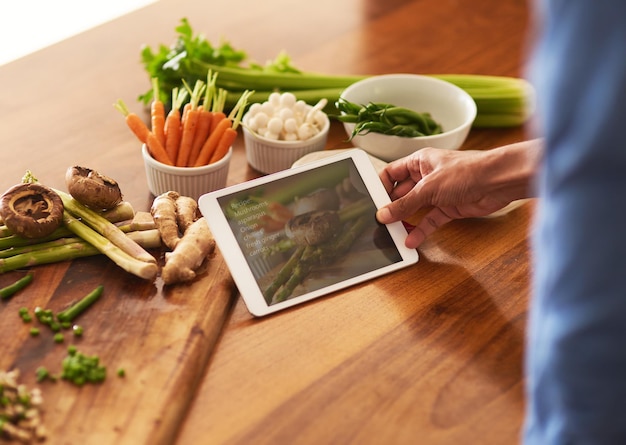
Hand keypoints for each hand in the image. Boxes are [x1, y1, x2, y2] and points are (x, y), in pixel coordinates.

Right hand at [376, 140, 540, 247]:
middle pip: (401, 193)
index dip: (380, 186)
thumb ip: (405, 203)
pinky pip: (430, 220)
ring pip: (415, 208)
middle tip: (378, 221)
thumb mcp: (428, 188)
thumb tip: (384, 214)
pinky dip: (421, 230)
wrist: (499, 182)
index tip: (371, 201)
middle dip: (391, 207)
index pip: (392, 173)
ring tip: (391, 234)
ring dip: (404, 221)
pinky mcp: (449, 208)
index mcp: (419, 161)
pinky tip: (411, 240)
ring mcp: (438, 193)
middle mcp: (426, 176)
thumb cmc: (467, 172)